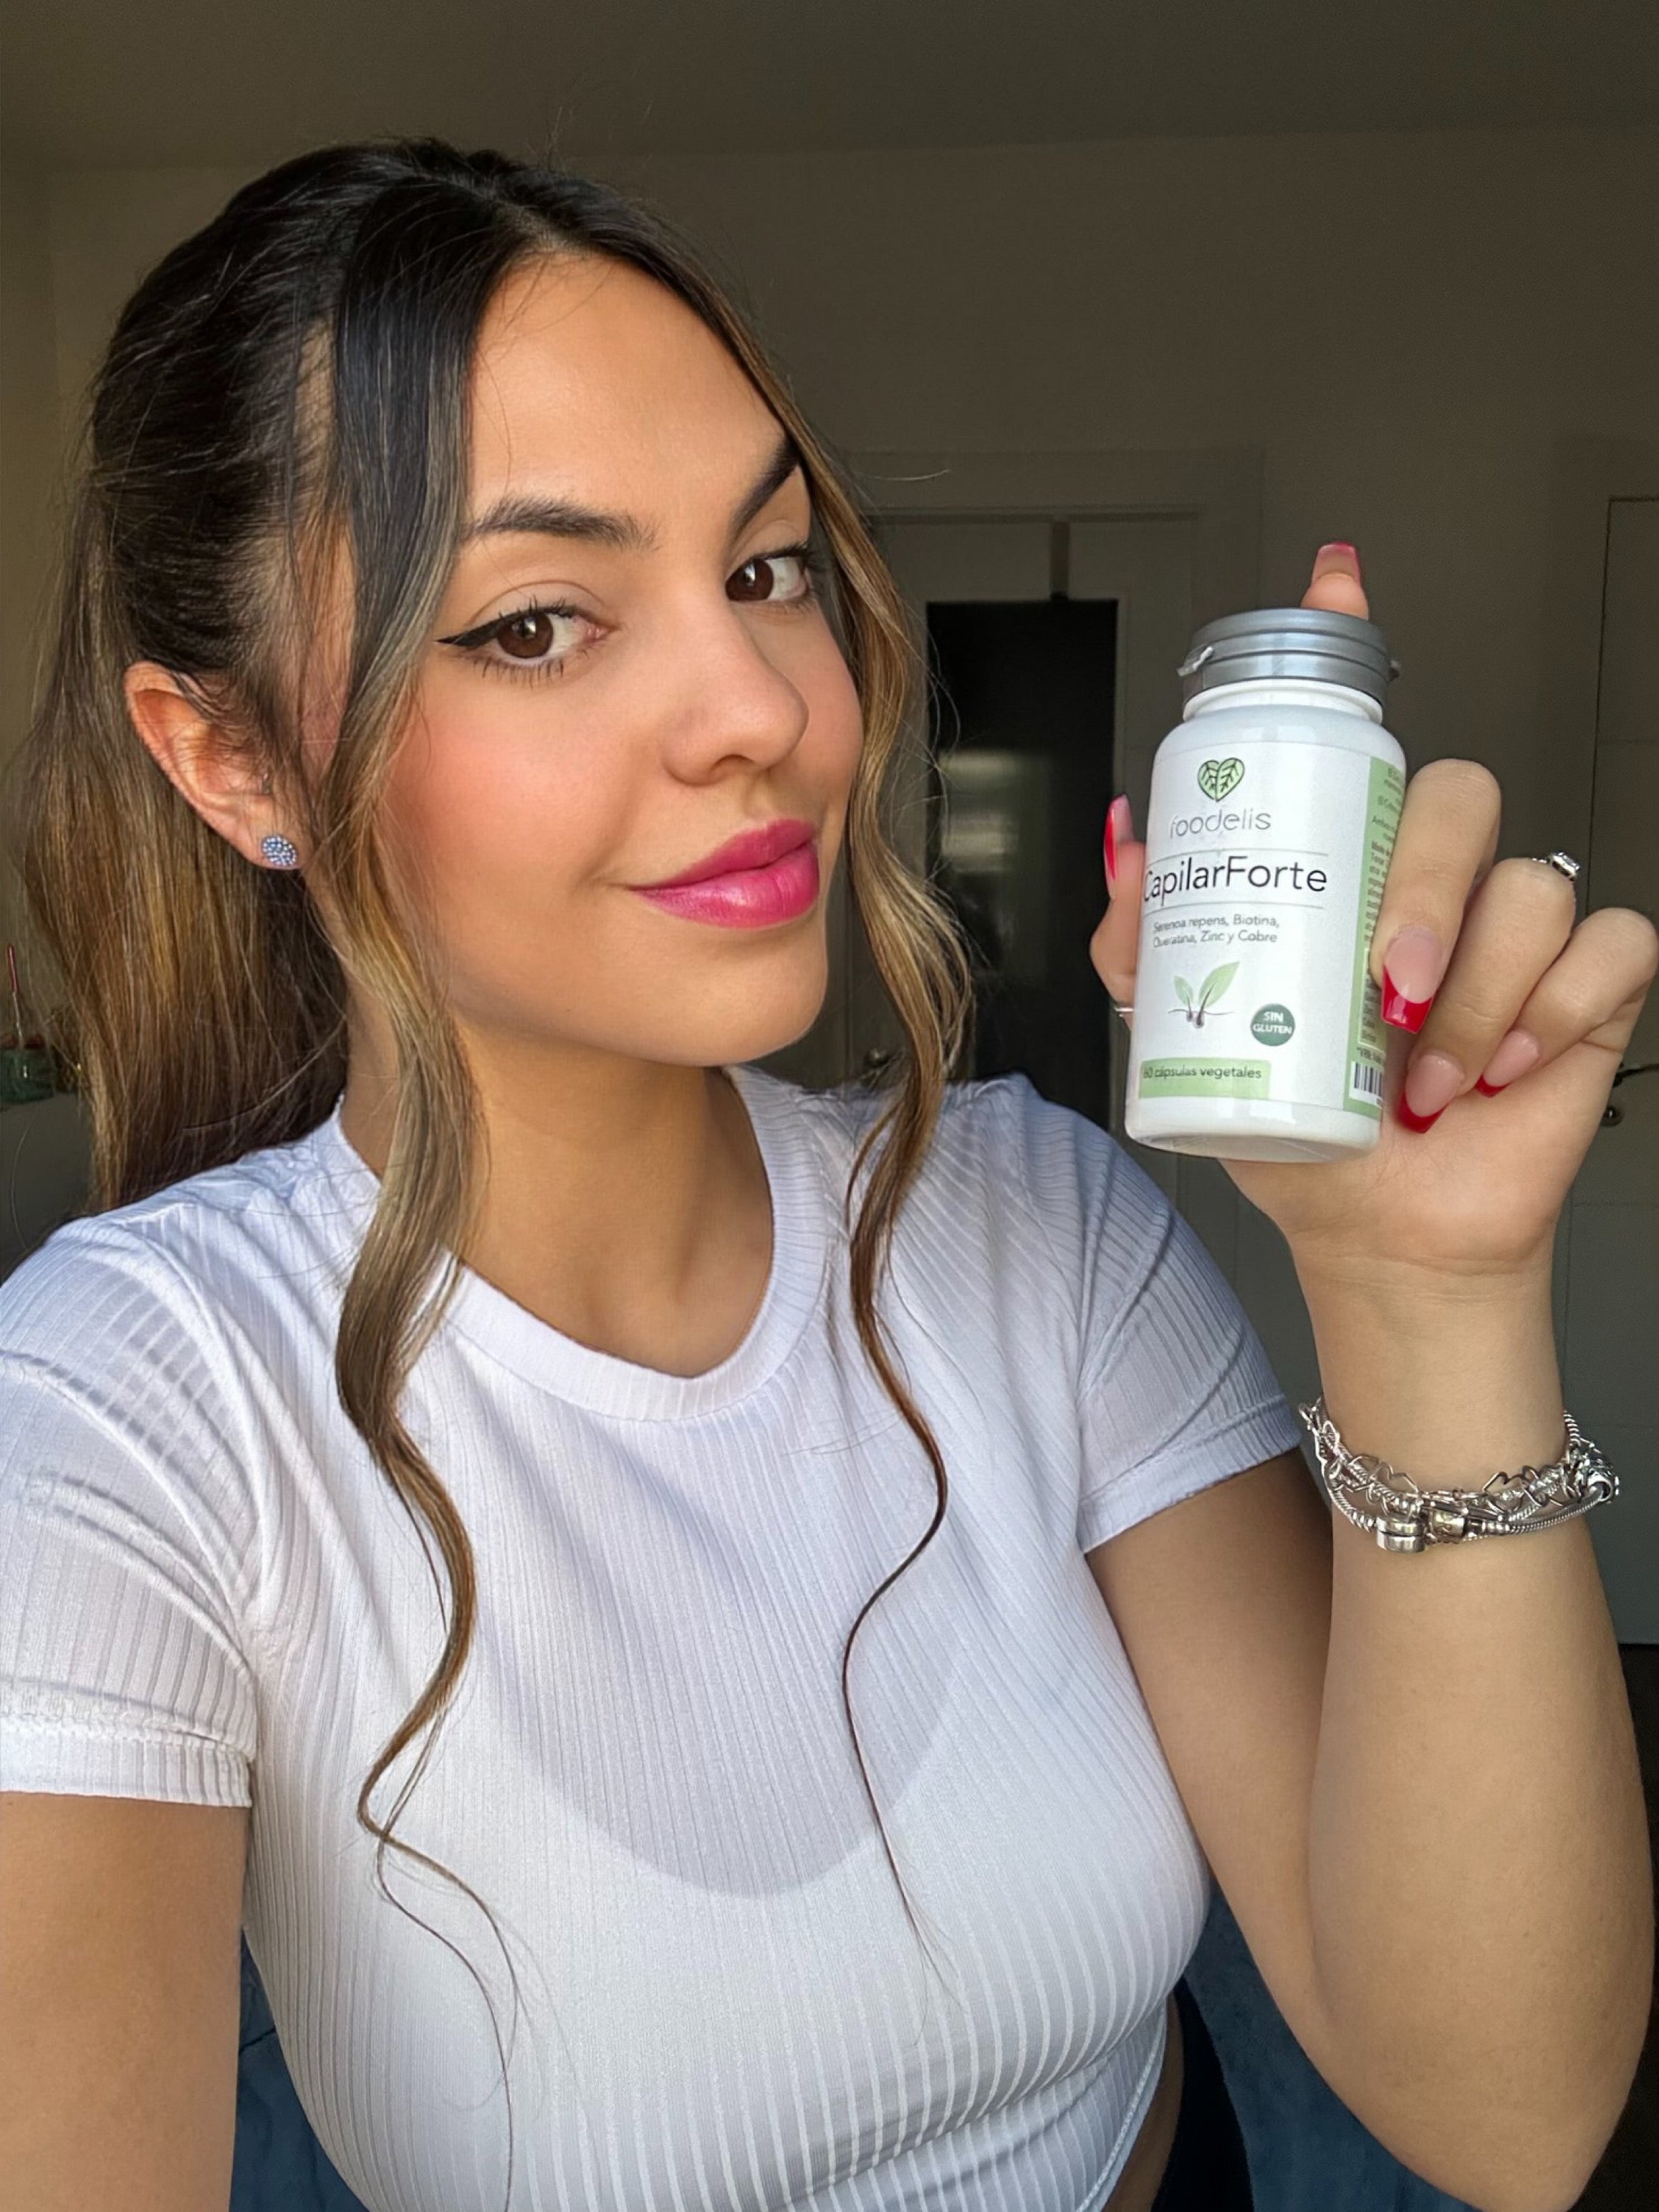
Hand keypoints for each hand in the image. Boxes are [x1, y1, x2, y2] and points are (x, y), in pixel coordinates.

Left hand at [1090, 545, 1658, 1290]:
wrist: (1375, 1229)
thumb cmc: (1299, 1133)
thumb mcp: (1196, 1043)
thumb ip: (1148, 948)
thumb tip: (1130, 841)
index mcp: (1347, 872)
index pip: (1357, 737)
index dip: (1350, 640)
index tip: (1334, 576)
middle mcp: (1436, 878)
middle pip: (1461, 791)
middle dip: (1426, 888)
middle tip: (1388, 984)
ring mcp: (1517, 923)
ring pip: (1531, 886)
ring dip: (1474, 1001)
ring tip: (1424, 1081)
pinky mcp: (1592, 981)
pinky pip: (1607, 947)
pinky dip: (1550, 1017)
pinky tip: (1500, 1073)